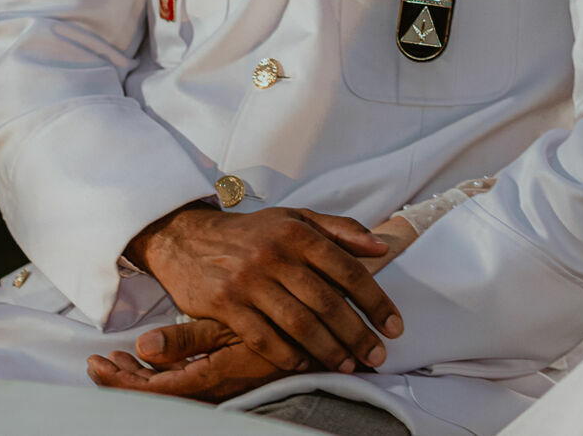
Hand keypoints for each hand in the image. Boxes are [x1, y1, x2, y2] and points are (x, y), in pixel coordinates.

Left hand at [87, 321, 284, 402]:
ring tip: (116, 357)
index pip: (153, 391)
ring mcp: (216, 385)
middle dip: (120, 380)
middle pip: (153, 395)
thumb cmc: (277, 323)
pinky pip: (180, 382)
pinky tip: (147, 356)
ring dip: (136, 376)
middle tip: (94, 362)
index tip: (97, 363)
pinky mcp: (222, 377)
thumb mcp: (232, 323)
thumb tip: (143, 345)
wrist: (317, 334)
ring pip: (165, 390)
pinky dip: (157, 371)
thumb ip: (188, 338)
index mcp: (210, 377)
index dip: (120, 381)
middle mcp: (210, 389)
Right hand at [127, 204, 401, 373]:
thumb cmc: (254, 232)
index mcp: (299, 233)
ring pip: (298, 323)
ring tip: (347, 365)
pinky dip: (287, 355)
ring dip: (327, 349)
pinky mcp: (224, 304)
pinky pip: (262, 337)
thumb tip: (382, 246)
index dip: (375, 301)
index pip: (348, 270)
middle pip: (326, 302)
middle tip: (377, 355)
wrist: (188, 237)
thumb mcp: (296, 218)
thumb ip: (341, 230)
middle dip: (357, 333)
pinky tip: (305, 365)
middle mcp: (275, 255)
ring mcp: (248, 281)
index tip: (393, 326)